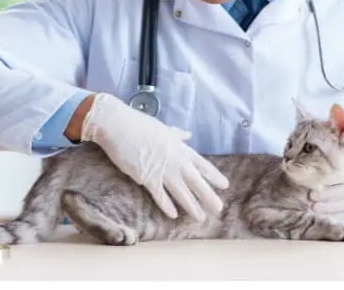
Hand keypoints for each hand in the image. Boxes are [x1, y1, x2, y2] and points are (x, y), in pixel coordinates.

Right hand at [80, 92, 228, 221]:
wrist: (118, 125)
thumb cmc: (139, 124)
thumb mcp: (163, 128)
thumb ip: (177, 135)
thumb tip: (188, 135)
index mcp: (180, 147)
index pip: (201, 164)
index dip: (213, 175)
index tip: (224, 185)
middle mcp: (175, 160)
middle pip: (196, 182)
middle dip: (208, 196)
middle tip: (219, 209)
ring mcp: (162, 170)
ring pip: (181, 192)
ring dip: (192, 206)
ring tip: (200, 218)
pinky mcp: (147, 177)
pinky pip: (160, 195)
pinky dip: (167, 205)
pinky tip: (173, 215)